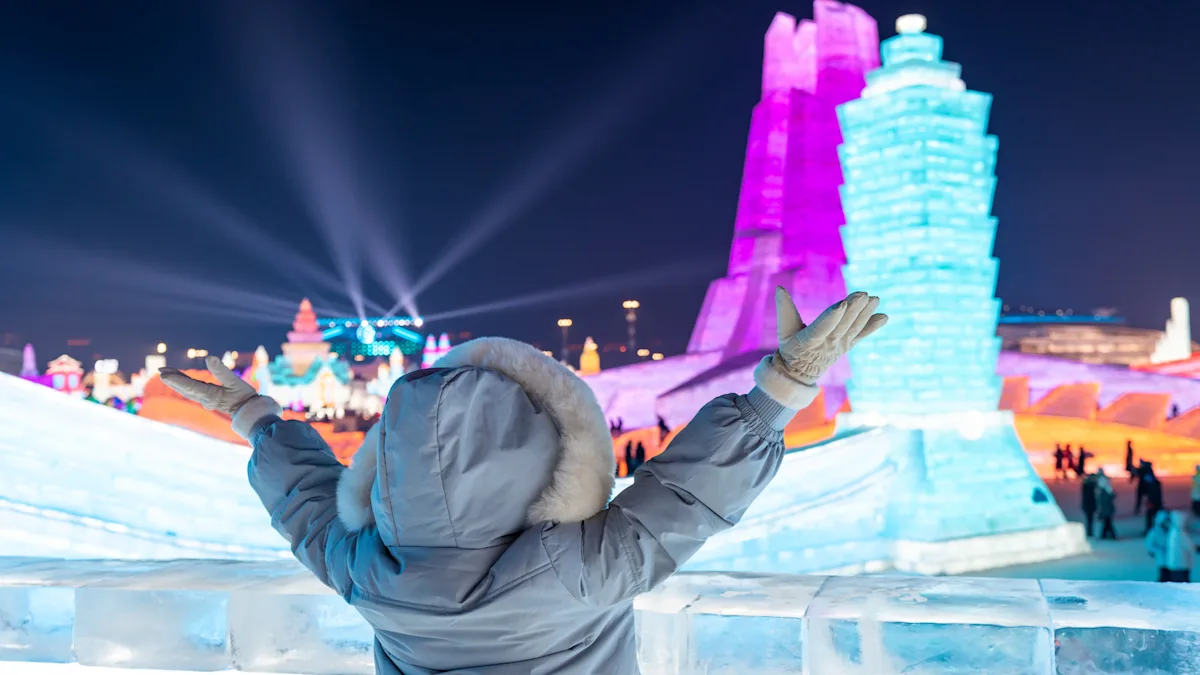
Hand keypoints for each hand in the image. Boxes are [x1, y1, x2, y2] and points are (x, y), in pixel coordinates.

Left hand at [159, 355, 257, 415]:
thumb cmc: (244, 396)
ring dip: (176, 382)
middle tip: (160, 370)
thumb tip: (209, 357)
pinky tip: (180, 381)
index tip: (163, 374)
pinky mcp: (209, 400)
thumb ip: (221, 370)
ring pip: (187, 391)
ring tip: (166, 373)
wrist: (250, 412)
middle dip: (172, 380)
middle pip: (184, 389)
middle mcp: (205, 399)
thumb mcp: (235, 382)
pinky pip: (192, 392)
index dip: (176, 379)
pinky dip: (184, 385)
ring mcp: (206, 400)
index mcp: (210, 395)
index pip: (190, 386)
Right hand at [773, 287, 887, 385]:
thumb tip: (779, 288)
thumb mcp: (784, 331)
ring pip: (854, 328)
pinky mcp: (847, 346)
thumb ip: (784, 310)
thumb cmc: (790, 348)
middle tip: (864, 294)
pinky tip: (883, 317)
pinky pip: (861, 335)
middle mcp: (828, 345)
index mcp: (809, 341)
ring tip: (874, 299)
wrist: (800, 373)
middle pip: (842, 326)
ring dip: (865, 314)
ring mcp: (840, 346)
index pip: (822, 328)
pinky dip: (872, 326)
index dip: (832, 317)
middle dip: (854, 309)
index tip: (841, 304)